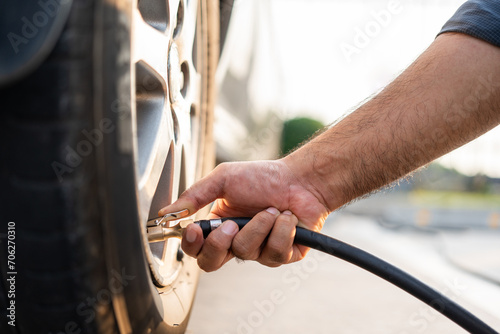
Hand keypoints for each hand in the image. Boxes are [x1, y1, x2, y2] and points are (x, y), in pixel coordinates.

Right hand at [159, 159, 329, 270]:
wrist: (301, 179)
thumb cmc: (264, 177)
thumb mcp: (224, 179)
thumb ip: (194, 196)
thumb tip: (165, 213)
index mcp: (218, 226)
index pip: (195, 247)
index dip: (191, 244)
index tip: (194, 229)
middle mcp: (236, 242)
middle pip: (211, 263)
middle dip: (220, 244)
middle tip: (232, 224)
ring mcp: (259, 251)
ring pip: (246, 253)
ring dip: (259, 226)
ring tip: (271, 209)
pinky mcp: (282, 255)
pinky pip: (275, 253)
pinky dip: (282, 230)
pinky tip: (287, 218)